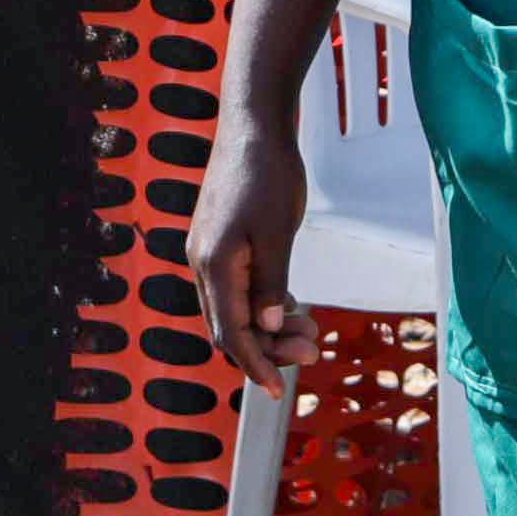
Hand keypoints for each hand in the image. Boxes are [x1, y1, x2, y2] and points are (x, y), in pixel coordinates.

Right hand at [187, 105, 312, 388]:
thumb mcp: (277, 233)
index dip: (255, 365)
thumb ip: (271, 284)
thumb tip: (269, 328)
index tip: (276, 391)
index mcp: (213, 265)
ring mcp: (210, 253)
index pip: (230, 333)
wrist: (254, 123)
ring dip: (270, 326)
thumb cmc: (267, 172)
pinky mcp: (221, 242)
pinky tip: (292, 306)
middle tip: (313, 349)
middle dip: (270, 346)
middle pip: (231, 326)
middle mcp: (203, 264)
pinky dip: (264, 302)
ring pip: (235, 308)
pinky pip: (238, 287)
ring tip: (310, 330)